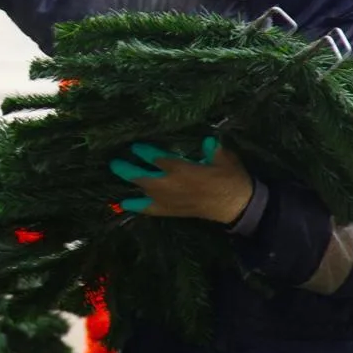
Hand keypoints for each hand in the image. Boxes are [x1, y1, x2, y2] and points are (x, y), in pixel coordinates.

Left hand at [110, 137, 254, 224]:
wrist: (237, 205)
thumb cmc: (231, 178)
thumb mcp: (224, 158)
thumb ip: (212, 148)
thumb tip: (207, 141)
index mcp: (182, 170)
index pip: (157, 159)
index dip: (144, 152)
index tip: (135, 146)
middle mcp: (171, 186)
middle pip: (142, 178)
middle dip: (127, 170)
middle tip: (114, 163)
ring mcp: (171, 200)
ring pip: (144, 194)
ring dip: (129, 189)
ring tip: (116, 186)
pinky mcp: (174, 211)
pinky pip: (152, 210)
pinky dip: (139, 207)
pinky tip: (127, 205)